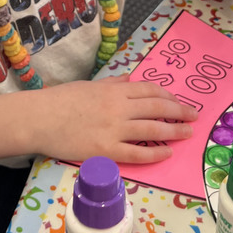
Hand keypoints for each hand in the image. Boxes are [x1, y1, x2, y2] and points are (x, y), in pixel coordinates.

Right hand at [34, 75, 198, 164]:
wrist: (39, 118)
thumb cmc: (59, 100)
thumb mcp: (87, 85)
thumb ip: (110, 83)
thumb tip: (128, 79)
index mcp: (113, 90)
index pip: (149, 91)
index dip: (168, 96)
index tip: (179, 101)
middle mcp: (118, 107)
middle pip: (157, 108)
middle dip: (179, 112)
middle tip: (193, 116)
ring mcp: (113, 129)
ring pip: (152, 129)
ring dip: (174, 131)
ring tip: (187, 134)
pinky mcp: (106, 150)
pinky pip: (137, 153)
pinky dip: (155, 153)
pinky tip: (166, 153)